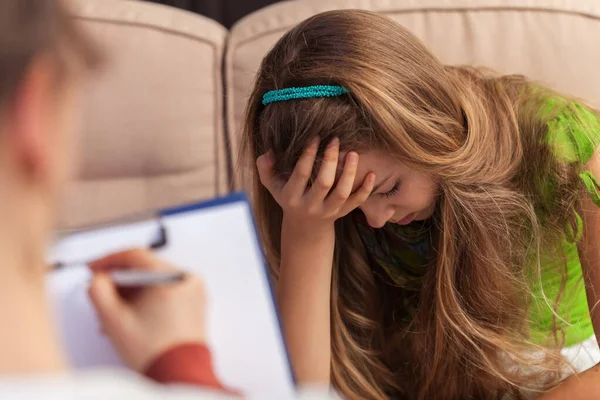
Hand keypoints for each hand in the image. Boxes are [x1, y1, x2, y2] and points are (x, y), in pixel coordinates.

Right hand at [88, 249, 205, 371]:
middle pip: (145, 269)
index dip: (108, 260)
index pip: (136, 255)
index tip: (94, 268)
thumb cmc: (154, 352)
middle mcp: (187, 279)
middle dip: (119, 283)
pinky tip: (131, 317)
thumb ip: (98, 290)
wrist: (179, 375)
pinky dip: (147, 300)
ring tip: (113, 315)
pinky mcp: (195, 304)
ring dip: (131, 295)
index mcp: (172, 277)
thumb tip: (98, 277)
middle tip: (102, 295)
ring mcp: (193, 292)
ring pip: (154, 282)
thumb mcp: (114, 319)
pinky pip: (166, 292)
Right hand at [256, 137, 374, 229]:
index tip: (316, 136)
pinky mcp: (342, 213)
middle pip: (323, 182)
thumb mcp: (273, 187)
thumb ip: (265, 169)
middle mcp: (310, 206)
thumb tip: (268, 151)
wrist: (305, 229)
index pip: (301, 173)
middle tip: (336, 140)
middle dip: (330, 160)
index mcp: (292, 197)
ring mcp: (328, 211)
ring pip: (341, 193)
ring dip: (349, 173)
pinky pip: (356, 203)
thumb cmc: (289, 199)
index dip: (308, 154)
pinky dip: (365, 190)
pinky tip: (371, 174)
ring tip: (353, 153)